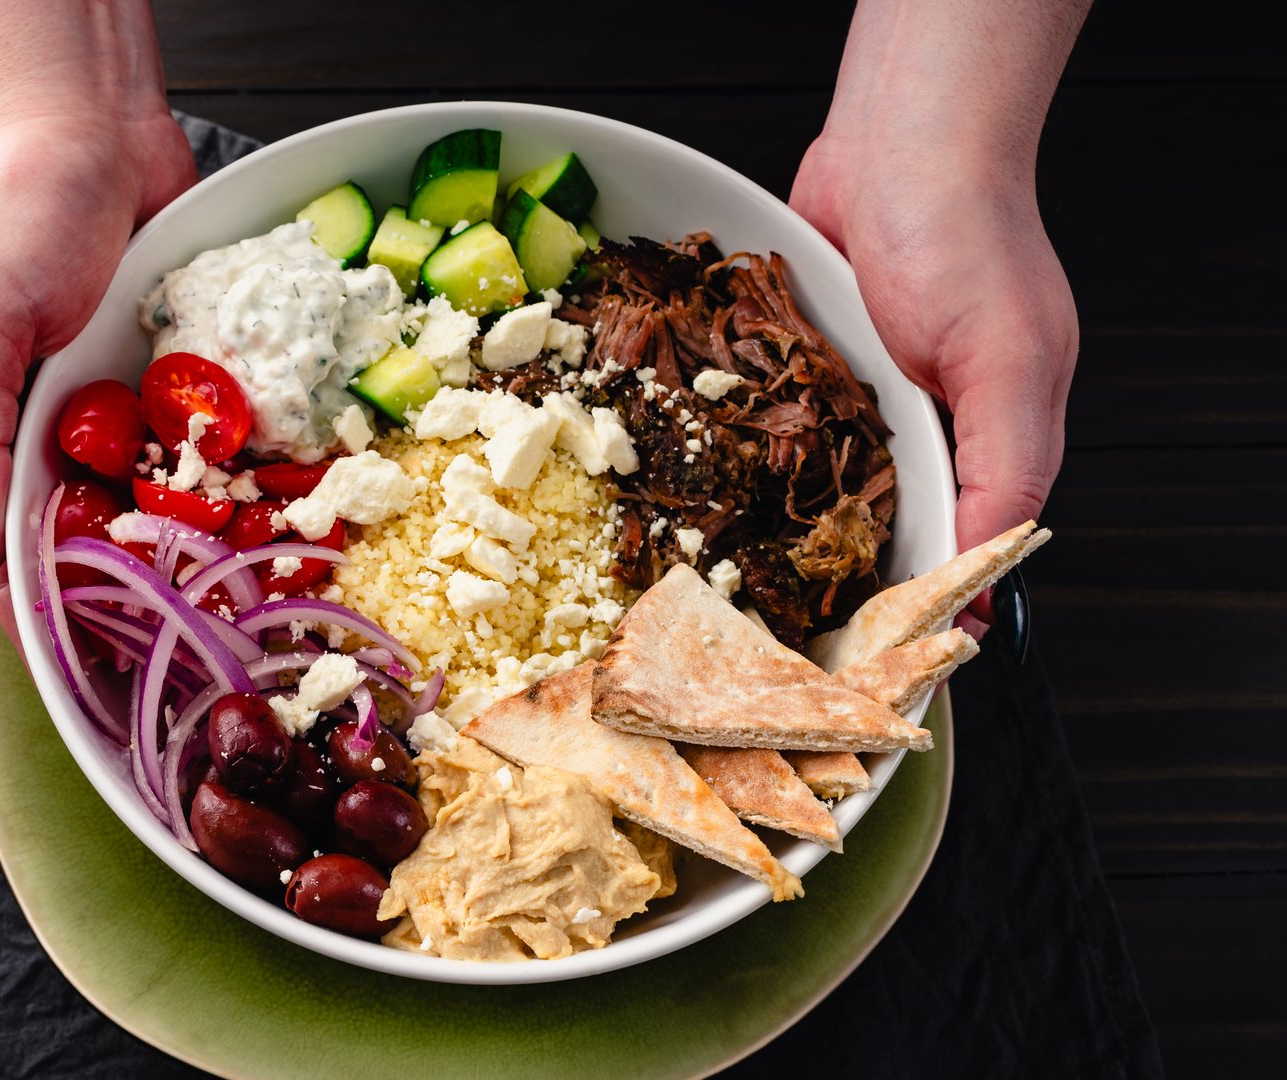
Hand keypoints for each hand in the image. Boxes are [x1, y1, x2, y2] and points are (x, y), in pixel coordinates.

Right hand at [0, 108, 197, 630]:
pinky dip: (245, 462)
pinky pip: (221, 428)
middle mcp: (68, 420)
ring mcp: (135, 394)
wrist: (91, 119)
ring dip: (204, 536)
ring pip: (172, 488)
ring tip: (247, 598)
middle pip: (105, 526)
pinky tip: (281, 507)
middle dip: (143, 583)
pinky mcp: (193, 363)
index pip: (19, 539)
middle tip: (188, 643)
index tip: (93, 665)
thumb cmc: (10, 210)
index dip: (52, 603)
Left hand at [790, 136, 1077, 621]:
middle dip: (849, 574)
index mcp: (997, 435)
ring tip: (750, 582)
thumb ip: (1005, 468)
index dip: (927, 599)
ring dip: (793, 522)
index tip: (886, 655)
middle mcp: (929, 421)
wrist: (898, 142)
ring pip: (825, 483)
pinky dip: (758, 455)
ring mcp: (865, 394)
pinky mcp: (811, 364)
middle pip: (886, 523)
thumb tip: (986, 565)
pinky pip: (782, 425)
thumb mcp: (1008, 365)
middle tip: (798, 633)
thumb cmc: (967, 238)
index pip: (965, 543)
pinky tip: (724, 491)